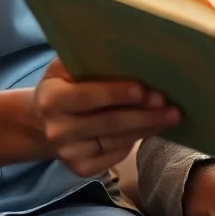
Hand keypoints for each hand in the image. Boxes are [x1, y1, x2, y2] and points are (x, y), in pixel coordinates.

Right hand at [32, 57, 179, 175]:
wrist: (42, 123)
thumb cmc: (63, 86)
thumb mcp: (64, 68)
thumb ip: (86, 59)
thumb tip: (125, 46)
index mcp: (52, 99)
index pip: (88, 96)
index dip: (116, 93)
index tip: (143, 90)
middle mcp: (58, 130)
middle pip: (109, 123)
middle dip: (143, 115)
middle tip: (171, 107)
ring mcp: (69, 153)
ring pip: (117, 140)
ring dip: (147, 128)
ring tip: (171, 116)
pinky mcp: (81, 170)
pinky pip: (116, 155)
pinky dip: (136, 140)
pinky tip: (152, 128)